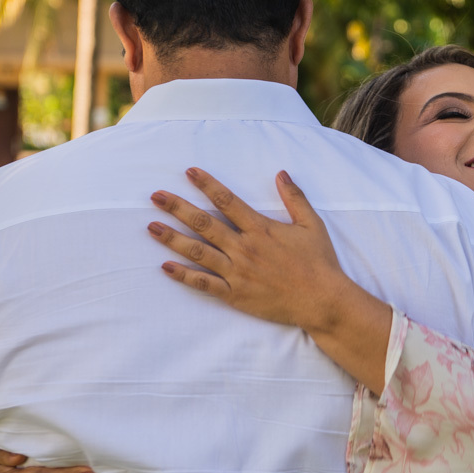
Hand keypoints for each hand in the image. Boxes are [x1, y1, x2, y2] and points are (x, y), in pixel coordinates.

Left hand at [148, 168, 350, 331]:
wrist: (322, 300)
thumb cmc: (319, 262)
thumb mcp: (312, 225)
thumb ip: (295, 198)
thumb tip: (281, 173)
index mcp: (260, 229)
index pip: (227, 201)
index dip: (207, 185)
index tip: (189, 172)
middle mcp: (244, 248)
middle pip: (204, 223)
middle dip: (177, 208)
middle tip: (155, 196)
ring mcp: (237, 272)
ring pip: (198, 252)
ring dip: (172, 238)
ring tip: (151, 227)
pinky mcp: (236, 295)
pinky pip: (204, 284)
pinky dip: (184, 276)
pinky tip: (165, 267)